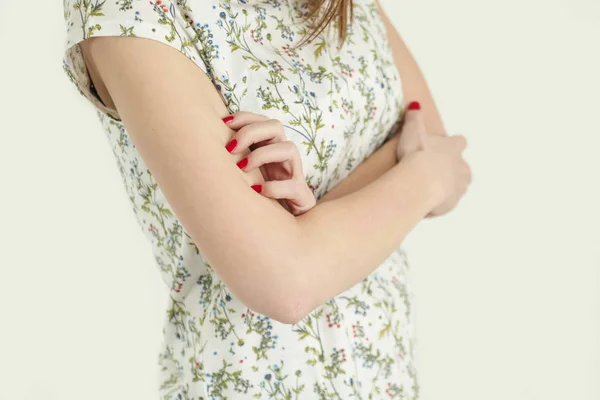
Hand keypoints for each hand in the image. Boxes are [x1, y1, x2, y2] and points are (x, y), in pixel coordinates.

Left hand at [222, 112, 316, 215]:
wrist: (282, 224)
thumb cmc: (258, 196)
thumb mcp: (244, 174)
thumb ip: (232, 159)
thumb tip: (200, 147)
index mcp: (270, 148)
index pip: (263, 120)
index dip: (244, 118)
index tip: (223, 124)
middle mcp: (284, 157)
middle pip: (276, 127)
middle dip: (250, 132)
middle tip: (229, 149)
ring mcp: (294, 174)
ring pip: (289, 149)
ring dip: (262, 155)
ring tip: (242, 169)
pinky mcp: (300, 195)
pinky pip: (292, 185)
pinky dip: (273, 187)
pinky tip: (255, 191)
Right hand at [396, 102, 471, 216]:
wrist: (419, 183)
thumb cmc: (416, 155)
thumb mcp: (412, 131)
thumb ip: (414, 118)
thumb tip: (415, 105)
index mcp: (453, 148)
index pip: (459, 142)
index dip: (452, 145)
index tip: (442, 149)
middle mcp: (461, 166)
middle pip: (462, 166)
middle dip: (451, 168)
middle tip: (432, 171)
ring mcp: (459, 186)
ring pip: (459, 185)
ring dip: (448, 185)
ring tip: (430, 188)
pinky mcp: (454, 202)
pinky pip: (448, 201)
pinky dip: (440, 201)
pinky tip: (427, 201)